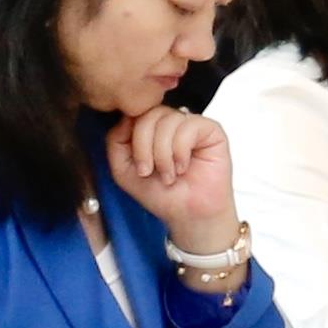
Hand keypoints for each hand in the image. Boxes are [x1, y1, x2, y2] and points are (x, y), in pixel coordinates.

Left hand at [101, 109, 233, 243]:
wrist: (187, 214)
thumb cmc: (161, 194)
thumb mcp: (123, 169)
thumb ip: (116, 141)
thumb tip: (126, 117)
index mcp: (150, 129)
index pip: (135, 113)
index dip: (132, 137)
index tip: (138, 165)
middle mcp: (170, 123)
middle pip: (149, 114)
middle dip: (144, 147)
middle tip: (149, 171)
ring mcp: (190, 124)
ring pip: (168, 120)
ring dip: (163, 153)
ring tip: (169, 174)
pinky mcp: (211, 130)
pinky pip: (189, 126)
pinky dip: (181, 151)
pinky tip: (183, 167)